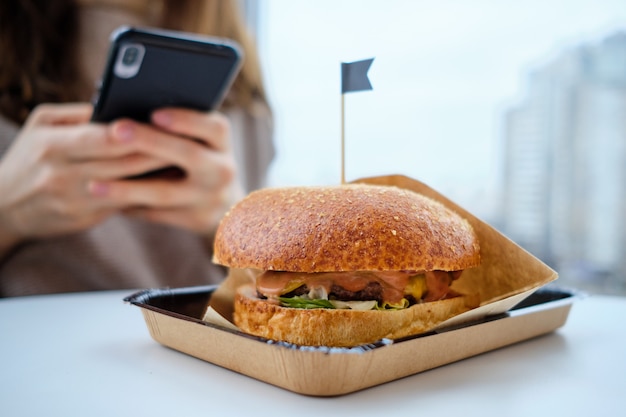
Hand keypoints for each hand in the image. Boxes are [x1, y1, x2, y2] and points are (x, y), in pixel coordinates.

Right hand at [0, 103, 172, 253]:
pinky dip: (148, 192)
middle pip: (124, 162)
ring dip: (160, 173)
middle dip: (159, 151)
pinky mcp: (86, 219)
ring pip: (130, 186)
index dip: (138, 131)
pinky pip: (125, 204)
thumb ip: (80, 115)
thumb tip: (121, 103)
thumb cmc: (29, 156)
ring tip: (187, 159)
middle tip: (191, 140)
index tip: (167, 122)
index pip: (104, 137)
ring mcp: (75, 201)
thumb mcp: (42, 125)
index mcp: (52, 145)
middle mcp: (62, 175)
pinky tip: (169, 182)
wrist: (3, 207)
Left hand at [89, 108, 240, 234]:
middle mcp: (222, 170)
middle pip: (189, 155)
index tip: (155, 113)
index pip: (214, 127)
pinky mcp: (196, 220)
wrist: (226, 206)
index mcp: (221, 142)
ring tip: (93, 185)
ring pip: (165, 192)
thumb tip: (127, 111)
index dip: (187, 120)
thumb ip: (175, 129)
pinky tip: (103, 201)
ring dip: (128, 189)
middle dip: (151, 142)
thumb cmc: (198, 158)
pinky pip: (156, 213)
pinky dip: (129, 206)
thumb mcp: (200, 141)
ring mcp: (210, 198)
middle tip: (115, 132)